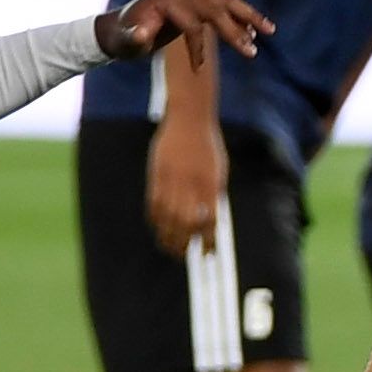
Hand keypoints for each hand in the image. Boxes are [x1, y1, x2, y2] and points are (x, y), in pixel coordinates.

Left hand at [98, 0, 270, 64]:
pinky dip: (239, 16)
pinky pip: (222, 5)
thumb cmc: (121, 38)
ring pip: (226, 2)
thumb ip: (135, 38)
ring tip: (270, 31)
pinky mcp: (195, 0)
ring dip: (249, 16)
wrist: (118, 28)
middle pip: (217, 8)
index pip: (193, 24)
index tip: (197, 70)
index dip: (197, 48)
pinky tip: (254, 31)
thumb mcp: (125, 42)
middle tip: (252, 52)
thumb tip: (142, 35)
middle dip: (235, 31)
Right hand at [144, 102, 226, 253]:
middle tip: (183, 254)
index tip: (206, 254)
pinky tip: (158, 226)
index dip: (208, 241)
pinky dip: (155, 218)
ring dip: (167, 236)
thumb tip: (209, 224)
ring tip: (169, 247)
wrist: (189, 117)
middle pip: (185, 223)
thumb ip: (213, 195)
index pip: (210, 221)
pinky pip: (153, 202)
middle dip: (183, 244)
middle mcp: (191, 183)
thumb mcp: (218, 170)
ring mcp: (172, 178)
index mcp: (211, 183)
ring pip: (166, 216)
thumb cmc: (208, 145)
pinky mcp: (157, 173)